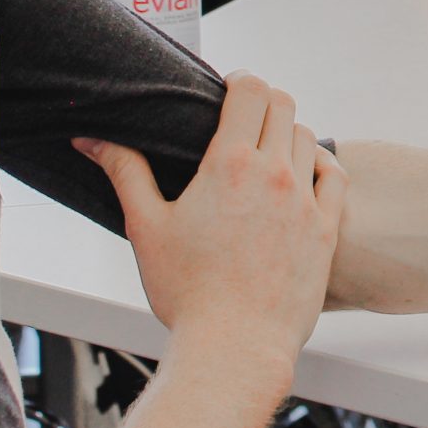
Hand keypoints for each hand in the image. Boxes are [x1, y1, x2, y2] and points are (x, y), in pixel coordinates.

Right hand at [76, 73, 345, 377]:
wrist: (234, 347)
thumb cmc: (186, 293)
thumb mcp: (145, 227)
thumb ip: (125, 172)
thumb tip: (92, 138)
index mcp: (230, 165)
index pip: (251, 89)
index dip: (240, 81)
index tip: (227, 91)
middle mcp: (275, 174)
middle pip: (283, 104)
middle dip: (262, 102)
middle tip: (243, 119)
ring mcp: (306, 201)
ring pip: (308, 137)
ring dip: (287, 134)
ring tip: (266, 151)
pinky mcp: (326, 229)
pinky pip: (335, 176)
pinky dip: (320, 165)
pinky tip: (304, 174)